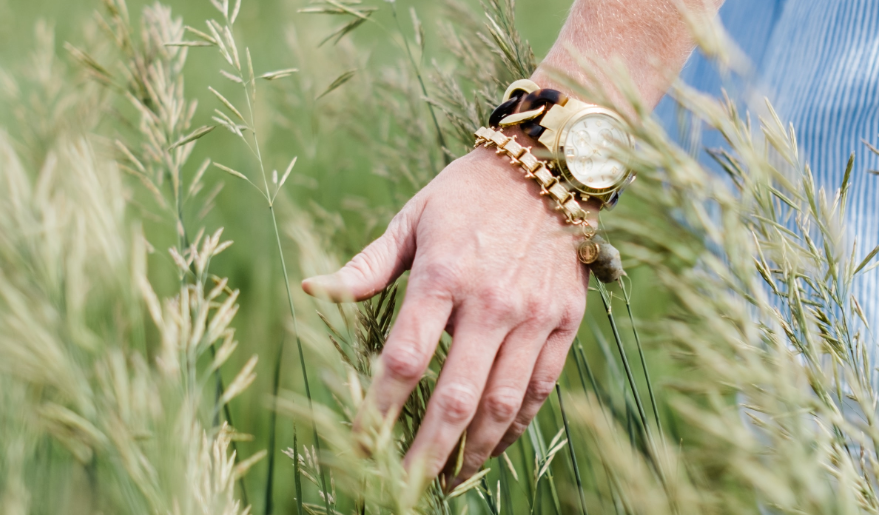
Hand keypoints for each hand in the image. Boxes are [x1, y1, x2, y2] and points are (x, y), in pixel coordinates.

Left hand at [302, 144, 592, 485]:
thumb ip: (366, 265)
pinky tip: (493, 446)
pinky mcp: (564, 322)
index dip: (378, 410)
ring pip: (502, 404)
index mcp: (443, 275)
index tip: (361, 445)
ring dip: (472, 451)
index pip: (404, 359)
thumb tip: (311, 291)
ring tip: (448, 479)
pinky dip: (516, 426)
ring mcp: (533, 315)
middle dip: (425, 452)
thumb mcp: (411, 219)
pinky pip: (540, 388)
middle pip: (455, 397)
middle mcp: (491, 301)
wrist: (547, 170)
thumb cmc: (466, 195)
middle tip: (403, 487)